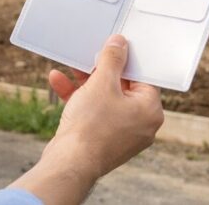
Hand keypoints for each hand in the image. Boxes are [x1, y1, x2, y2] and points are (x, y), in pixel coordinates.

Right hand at [47, 34, 163, 178]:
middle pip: (122, 87)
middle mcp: (140, 124)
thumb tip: (120, 43)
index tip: (113, 47)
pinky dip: (79, 99)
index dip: (126, 60)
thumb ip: (112, 59)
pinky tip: (58, 81)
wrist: (69, 164)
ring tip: (70, 66)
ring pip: (104, 99)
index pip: (143, 77)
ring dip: (85, 82)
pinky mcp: (102, 140)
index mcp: (150, 110)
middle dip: (101, 70)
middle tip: (90, 56)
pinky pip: (94, 113)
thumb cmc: (91, 125)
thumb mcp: (101, 82)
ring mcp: (121, 134)